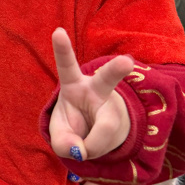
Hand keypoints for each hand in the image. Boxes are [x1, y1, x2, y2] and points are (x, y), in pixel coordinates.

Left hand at [49, 28, 132, 161]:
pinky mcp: (121, 125)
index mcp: (74, 84)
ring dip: (92, 144)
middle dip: (116, 70)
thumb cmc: (74, 125)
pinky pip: (104, 144)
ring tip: (85, 148)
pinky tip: (92, 149)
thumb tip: (81, 151)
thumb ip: (62, 142)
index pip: (67, 65)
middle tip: (127, 61)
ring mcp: (113, 108)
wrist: (99, 135)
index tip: (58, 31)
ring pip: (107, 126)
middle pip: (107, 79)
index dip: (62, 49)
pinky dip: (94, 153)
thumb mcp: (59, 133)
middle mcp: (97, 91)